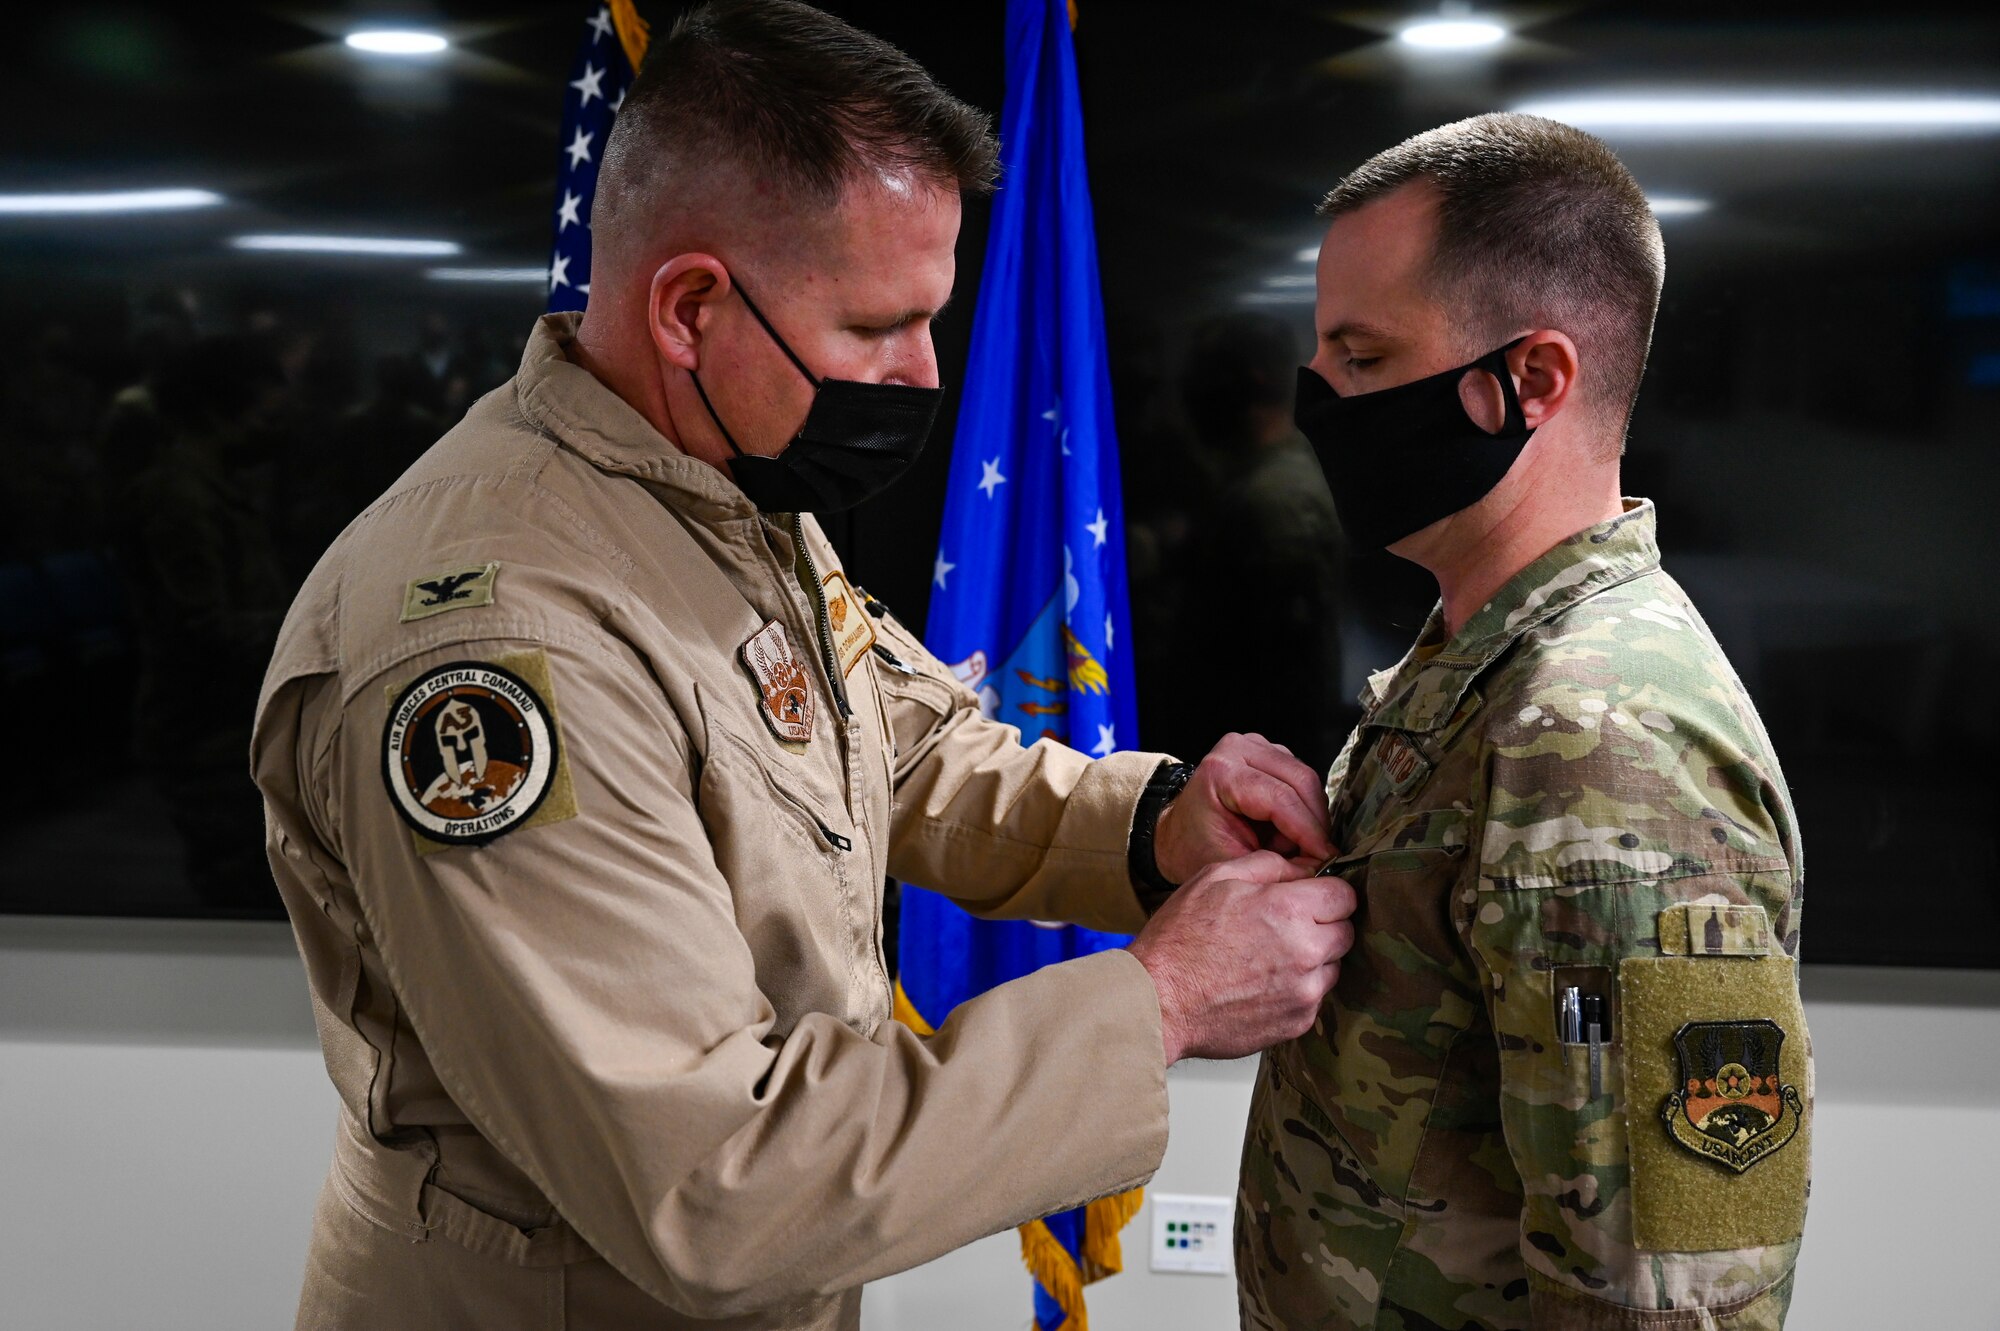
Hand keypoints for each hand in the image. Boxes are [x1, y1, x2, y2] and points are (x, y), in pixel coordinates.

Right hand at [1126, 850, 1356, 1063]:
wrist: (1159, 1001)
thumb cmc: (1180, 939)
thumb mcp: (1216, 878)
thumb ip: (1269, 865)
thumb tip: (1303, 869)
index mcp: (1290, 909)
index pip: (1346, 896)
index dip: (1326, 893)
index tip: (1309, 898)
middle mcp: (1307, 951)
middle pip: (1345, 932)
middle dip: (1323, 925)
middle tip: (1284, 927)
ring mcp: (1305, 991)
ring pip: (1333, 966)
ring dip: (1313, 959)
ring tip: (1268, 958)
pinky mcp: (1298, 1022)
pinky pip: (1314, 997)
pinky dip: (1297, 989)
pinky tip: (1261, 983)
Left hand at [1153, 733, 1332, 884]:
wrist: (1179, 834)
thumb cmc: (1196, 848)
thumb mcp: (1233, 864)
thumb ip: (1277, 864)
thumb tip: (1321, 862)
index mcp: (1220, 772)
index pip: (1280, 798)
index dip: (1309, 831)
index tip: (1326, 857)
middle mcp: (1237, 749)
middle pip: (1301, 781)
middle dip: (1314, 823)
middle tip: (1316, 855)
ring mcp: (1253, 744)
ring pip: (1306, 778)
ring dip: (1309, 815)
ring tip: (1290, 844)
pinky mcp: (1267, 750)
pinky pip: (1301, 778)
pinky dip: (1303, 806)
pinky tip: (1287, 827)